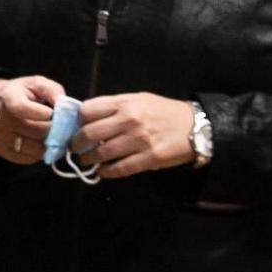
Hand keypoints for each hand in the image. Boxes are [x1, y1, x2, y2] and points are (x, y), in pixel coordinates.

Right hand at [0, 75, 63, 164]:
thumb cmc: (22, 93)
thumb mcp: (37, 83)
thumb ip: (53, 92)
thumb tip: (65, 108)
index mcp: (8, 97)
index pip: (21, 108)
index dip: (41, 113)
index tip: (52, 113)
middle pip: (34, 130)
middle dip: (52, 129)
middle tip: (60, 126)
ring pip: (33, 147)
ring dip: (48, 143)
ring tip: (53, 135)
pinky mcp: (0, 150)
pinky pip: (28, 158)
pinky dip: (39, 153)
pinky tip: (42, 143)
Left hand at [76, 92, 195, 177]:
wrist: (196, 126)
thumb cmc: (163, 111)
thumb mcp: (139, 99)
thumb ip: (114, 107)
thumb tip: (88, 118)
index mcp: (125, 103)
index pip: (88, 110)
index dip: (77, 120)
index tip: (75, 127)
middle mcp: (129, 120)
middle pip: (89, 133)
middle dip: (77, 143)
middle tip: (74, 148)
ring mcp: (139, 140)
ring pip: (102, 153)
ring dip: (89, 159)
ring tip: (86, 160)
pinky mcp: (149, 158)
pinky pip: (121, 168)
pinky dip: (107, 172)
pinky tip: (102, 171)